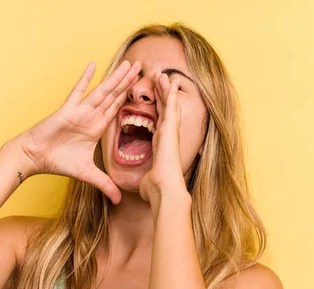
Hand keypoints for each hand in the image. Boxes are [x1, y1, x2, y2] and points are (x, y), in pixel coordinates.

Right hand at [14, 60, 140, 204]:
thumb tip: (119, 201)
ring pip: (102, 91)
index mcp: (96, 127)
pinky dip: (85, 79)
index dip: (130, 98)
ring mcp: (80, 111)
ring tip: (129, 64)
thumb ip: (105, 184)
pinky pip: (77, 92)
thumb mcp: (88, 174)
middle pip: (114, 96)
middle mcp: (90, 116)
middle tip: (142, 66)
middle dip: (128, 82)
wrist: (34, 157)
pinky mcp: (67, 110)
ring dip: (116, 78)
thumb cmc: (58, 162)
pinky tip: (93, 64)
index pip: (117, 109)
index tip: (144, 88)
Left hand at [139, 72, 188, 204]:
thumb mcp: (148, 179)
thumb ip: (146, 177)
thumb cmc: (156, 188)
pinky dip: (170, 93)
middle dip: (162, 95)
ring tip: (163, 74)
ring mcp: (170, 131)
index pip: (159, 122)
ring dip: (166, 89)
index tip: (156, 99)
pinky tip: (170, 80)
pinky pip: (170, 106)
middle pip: (165, 110)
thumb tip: (142, 186)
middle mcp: (167, 136)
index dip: (158, 109)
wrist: (164, 189)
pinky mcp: (170, 128)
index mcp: (161, 145)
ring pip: (169, 104)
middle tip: (160, 80)